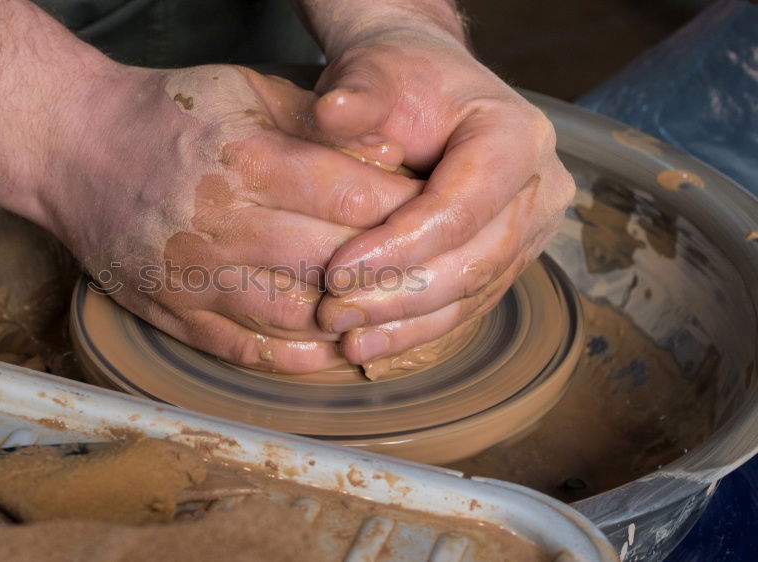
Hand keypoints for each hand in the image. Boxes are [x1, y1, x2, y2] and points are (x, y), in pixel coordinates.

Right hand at [44, 63, 422, 372]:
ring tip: (387, 314)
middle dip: (393, 270)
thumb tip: (392, 159)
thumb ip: (319, 123)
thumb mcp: (246, 89)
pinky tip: (331, 348)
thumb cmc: (169, 115)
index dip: (404, 210)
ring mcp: (195, 276)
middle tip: (429, 270)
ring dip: (350, 321)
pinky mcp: (174, 311)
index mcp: (247, 159)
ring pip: (297, 316)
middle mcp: (223, 224)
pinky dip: (297, 358)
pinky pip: (246, 349)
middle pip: (333, 261)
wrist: (76, 149)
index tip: (434, 214)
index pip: (351, 195)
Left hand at [312, 26, 575, 363]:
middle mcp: (538, 188)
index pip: (462, 207)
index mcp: (517, 136)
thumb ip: (357, 92)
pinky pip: (463, 304)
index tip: (336, 269)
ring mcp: (528, 231)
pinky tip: (366, 343)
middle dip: (398, 294)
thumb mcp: (374, 69)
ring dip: (405, 324)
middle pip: (473, 261)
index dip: (399, 246)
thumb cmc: (398, 76)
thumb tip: (331, 111)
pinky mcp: (504, 260)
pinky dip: (414, 328)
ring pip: (470, 294)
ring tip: (346, 338)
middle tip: (334, 311)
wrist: (420, 85)